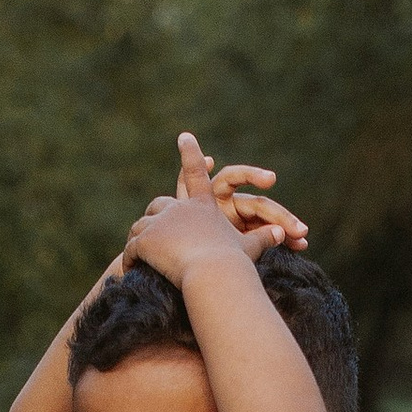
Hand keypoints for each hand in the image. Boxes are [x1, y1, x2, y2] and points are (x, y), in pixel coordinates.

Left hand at [124, 132, 308, 284]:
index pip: (198, 173)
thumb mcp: (249, 249)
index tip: (185, 136)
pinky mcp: (145, 240)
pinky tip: (129, 269)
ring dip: (140, 238)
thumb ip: (263, 238)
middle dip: (155, 217)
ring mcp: (160, 222)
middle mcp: (180, 207)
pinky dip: (129, 259)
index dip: (192, 154)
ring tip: (136, 252)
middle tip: (149, 229)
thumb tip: (282, 234)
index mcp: (204, 204)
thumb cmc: (235, 263)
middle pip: (160, 204)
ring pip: (142, 225)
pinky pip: (131, 248)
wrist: (213, 274)